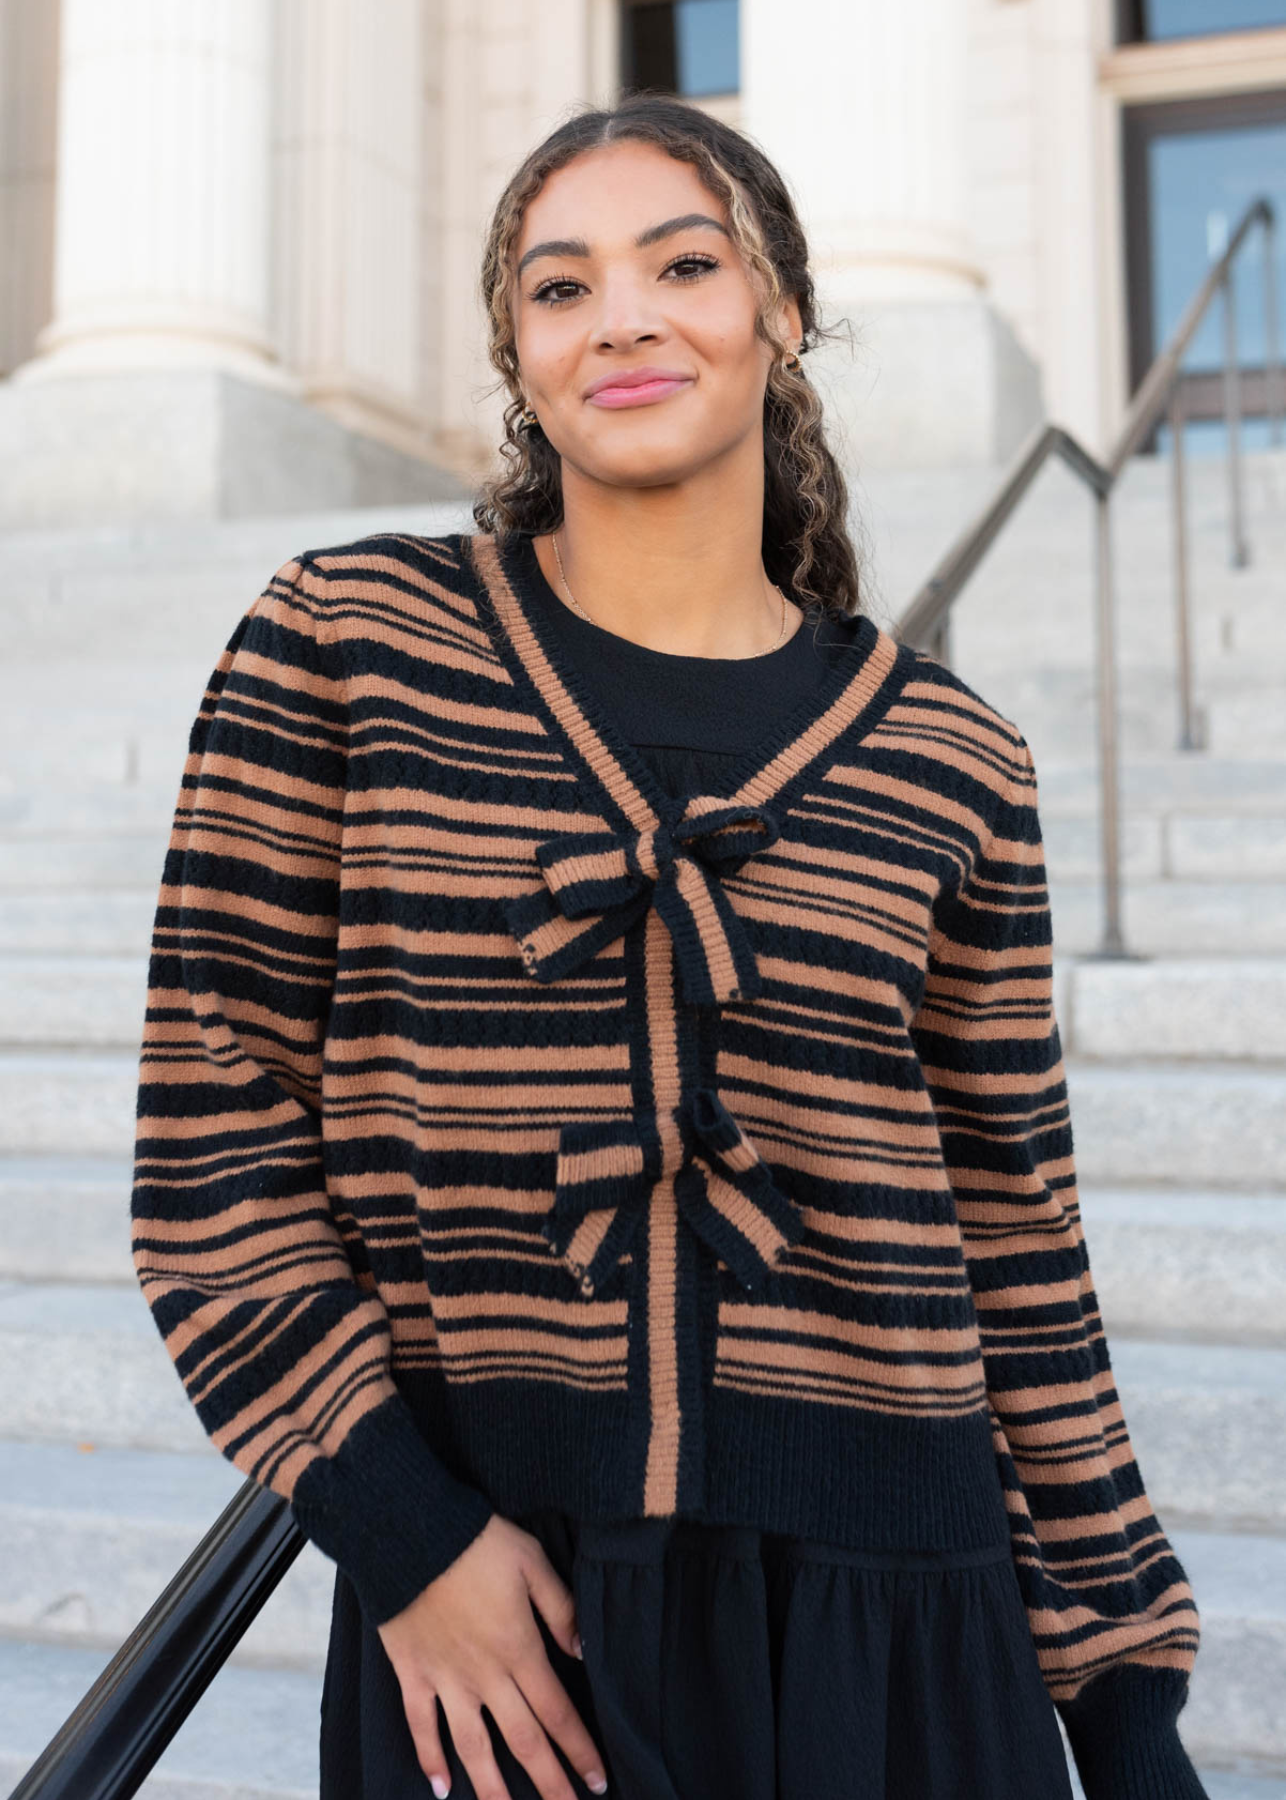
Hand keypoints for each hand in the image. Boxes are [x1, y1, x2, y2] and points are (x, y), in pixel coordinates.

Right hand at [376, 1512, 609, 1798]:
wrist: (412, 1533)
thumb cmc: (477, 1542)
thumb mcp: (532, 1562)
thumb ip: (561, 1609)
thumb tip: (583, 1651)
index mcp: (520, 1649)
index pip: (557, 1713)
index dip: (579, 1750)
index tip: (597, 1781)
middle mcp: (485, 1675)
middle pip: (522, 1741)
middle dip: (548, 1782)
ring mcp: (446, 1679)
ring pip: (473, 1747)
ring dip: (492, 1787)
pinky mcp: (413, 1673)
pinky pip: (421, 1725)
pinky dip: (429, 1758)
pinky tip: (440, 1788)